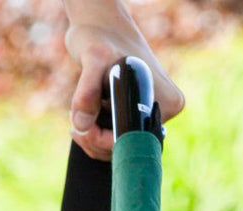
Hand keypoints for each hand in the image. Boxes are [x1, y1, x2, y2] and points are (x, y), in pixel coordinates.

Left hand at [64, 15, 184, 160]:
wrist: (100, 29)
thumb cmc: (100, 38)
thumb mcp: (92, 59)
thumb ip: (86, 91)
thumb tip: (82, 124)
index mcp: (166, 102)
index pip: (134, 142)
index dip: (102, 142)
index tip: (83, 128)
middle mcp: (163, 111)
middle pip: (124, 150)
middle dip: (92, 140)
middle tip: (75, 120)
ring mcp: (149, 115)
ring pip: (115, 149)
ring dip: (89, 138)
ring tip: (78, 112)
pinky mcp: (135, 116)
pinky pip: (111, 142)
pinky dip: (92, 136)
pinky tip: (82, 117)